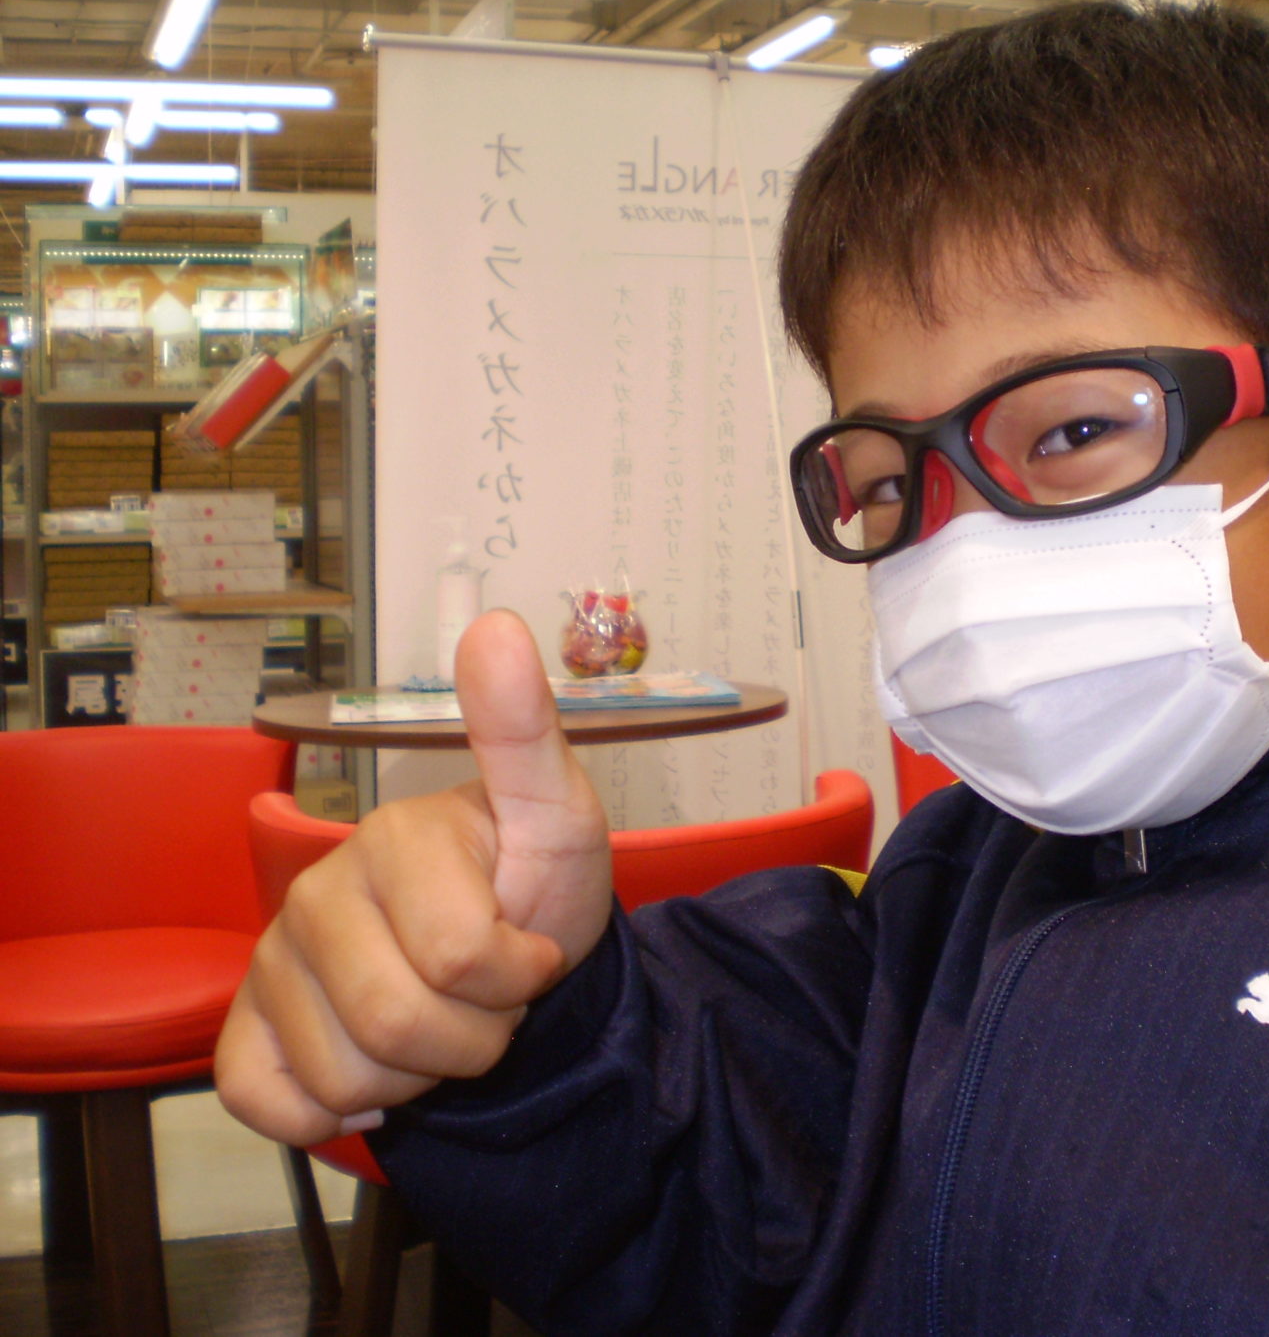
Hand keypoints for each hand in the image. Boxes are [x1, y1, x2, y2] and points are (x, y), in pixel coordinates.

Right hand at [216, 610, 612, 1146]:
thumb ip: (524, 730)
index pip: (460, 957)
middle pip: (397, 1027)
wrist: (512, 965)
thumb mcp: (559, 814)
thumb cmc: (534, 887)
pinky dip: (338, 1112)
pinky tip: (375, 1067)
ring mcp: (270, 963)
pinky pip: (271, 1106)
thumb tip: (498, 623)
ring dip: (420, 1076)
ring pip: (345, 1079)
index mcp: (391, 839)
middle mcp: (313, 893)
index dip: (519, 974)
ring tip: (439, 1021)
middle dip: (474, 1037)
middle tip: (488, 1000)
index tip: (532, 945)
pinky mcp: (242, 1032)